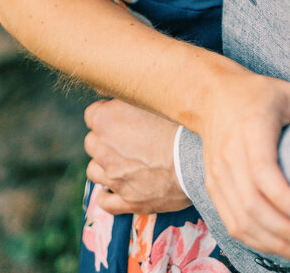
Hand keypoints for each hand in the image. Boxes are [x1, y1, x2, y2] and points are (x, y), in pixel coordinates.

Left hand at [84, 99, 190, 215]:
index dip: (108, 112)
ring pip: (94, 171)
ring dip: (105, 165)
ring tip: (124, 160)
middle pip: (92, 142)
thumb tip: (120, 88)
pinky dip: (108, 194)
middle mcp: (103, 151)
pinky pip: (105, 201)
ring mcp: (114, 178)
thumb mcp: (153, 97)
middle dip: (105, 138)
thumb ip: (130, 93)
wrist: (198, 158)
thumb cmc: (178, 123)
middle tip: (127, 135)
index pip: (92, 114)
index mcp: (105, 121)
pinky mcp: (128, 201)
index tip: (122, 113)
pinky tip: (118, 187)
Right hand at [197, 70, 289, 266]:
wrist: (212, 95)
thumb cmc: (259, 94)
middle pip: (253, 204)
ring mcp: (218, 174)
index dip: (285, 198)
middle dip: (286, 232)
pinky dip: (258, 242)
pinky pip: (233, 223)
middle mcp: (230, 154)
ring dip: (274, 244)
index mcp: (251, 127)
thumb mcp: (289, 92)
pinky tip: (283, 249)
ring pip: (242, 221)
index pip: (263, 171)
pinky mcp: (213, 187)